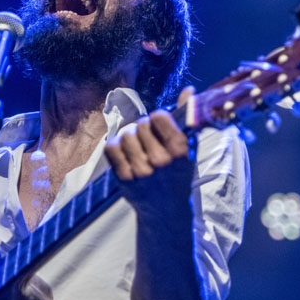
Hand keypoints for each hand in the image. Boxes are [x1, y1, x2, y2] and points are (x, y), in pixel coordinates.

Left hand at [104, 88, 193, 221]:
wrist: (165, 209)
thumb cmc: (178, 174)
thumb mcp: (187, 148)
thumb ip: (186, 118)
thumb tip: (188, 90)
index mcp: (179, 150)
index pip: (159, 116)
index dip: (157, 118)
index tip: (159, 125)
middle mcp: (160, 160)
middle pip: (141, 125)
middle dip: (144, 129)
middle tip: (148, 140)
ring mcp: (141, 170)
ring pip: (126, 136)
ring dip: (130, 139)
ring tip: (137, 149)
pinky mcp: (124, 178)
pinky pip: (111, 148)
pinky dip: (116, 147)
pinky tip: (125, 154)